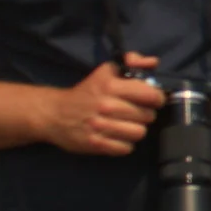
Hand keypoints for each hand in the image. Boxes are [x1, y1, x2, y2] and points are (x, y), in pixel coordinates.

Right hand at [48, 54, 163, 155]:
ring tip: (126, 125)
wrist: (54, 113)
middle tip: (134, 113)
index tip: (151, 100)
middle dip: (145, 114)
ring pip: (139, 133)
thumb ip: (133, 62)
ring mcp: (100, 126)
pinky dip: (124, 144)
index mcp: (110, 86)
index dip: (156, 98)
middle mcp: (106, 106)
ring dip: (135, 130)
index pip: (151, 95)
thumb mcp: (107, 71)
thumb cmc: (86, 91)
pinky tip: (116, 137)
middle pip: (148, 116)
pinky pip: (126, 148)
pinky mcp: (95, 144)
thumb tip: (153, 62)